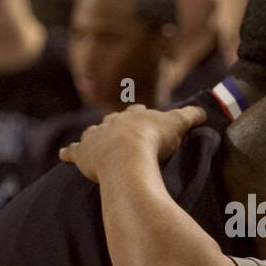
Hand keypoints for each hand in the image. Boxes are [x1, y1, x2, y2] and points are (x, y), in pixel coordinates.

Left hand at [58, 104, 206, 181]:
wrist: (127, 156)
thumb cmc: (153, 140)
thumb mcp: (177, 124)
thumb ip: (190, 116)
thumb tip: (203, 110)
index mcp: (133, 116)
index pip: (136, 112)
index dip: (139, 115)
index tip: (142, 114)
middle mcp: (111, 123)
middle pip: (112, 121)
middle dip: (115, 124)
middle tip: (119, 131)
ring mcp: (95, 138)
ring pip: (92, 134)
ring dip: (93, 137)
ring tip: (94, 142)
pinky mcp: (82, 154)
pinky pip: (72, 152)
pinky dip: (68, 153)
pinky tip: (63, 154)